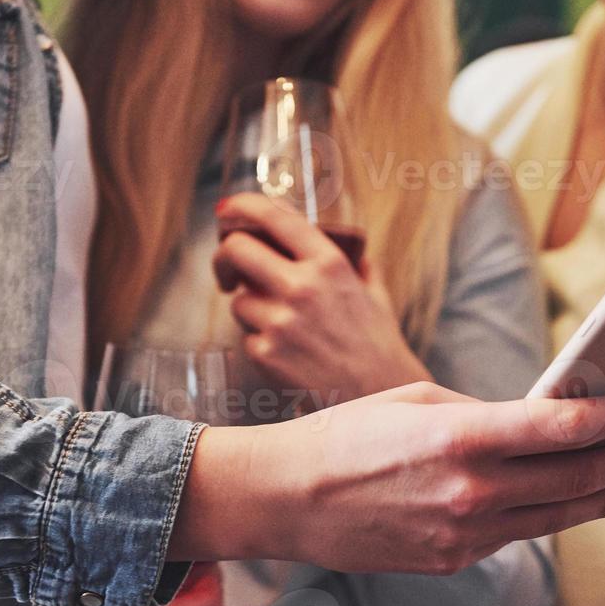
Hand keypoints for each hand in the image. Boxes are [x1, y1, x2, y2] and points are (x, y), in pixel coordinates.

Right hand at [169, 381, 604, 574]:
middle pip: (580, 475)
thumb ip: (485, 411)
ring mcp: (465, 533)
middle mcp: (473, 491)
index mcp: (463, 436)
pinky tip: (573, 502)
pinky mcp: (454, 559)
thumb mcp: (418, 398)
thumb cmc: (346, 435)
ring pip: (560, 515)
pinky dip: (554, 515)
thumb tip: (539, 421)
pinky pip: (518, 533)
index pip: (569, 427)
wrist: (286, 500)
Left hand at [213, 193, 430, 404]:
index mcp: (328, 262)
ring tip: (282, 327)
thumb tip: (335, 238)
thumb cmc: (377, 346)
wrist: (379, 398)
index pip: (272, 216)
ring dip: (251, 309)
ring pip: (239, 300)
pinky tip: (287, 354)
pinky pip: (246, 337)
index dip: (240, 207)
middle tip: (230, 272)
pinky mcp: (266, 354)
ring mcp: (281, 322)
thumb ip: (353, 261)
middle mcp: (302, 286)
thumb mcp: (373, 292)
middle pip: (235, 250)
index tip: (227, 212)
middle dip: (225, 258)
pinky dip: (260, 342)